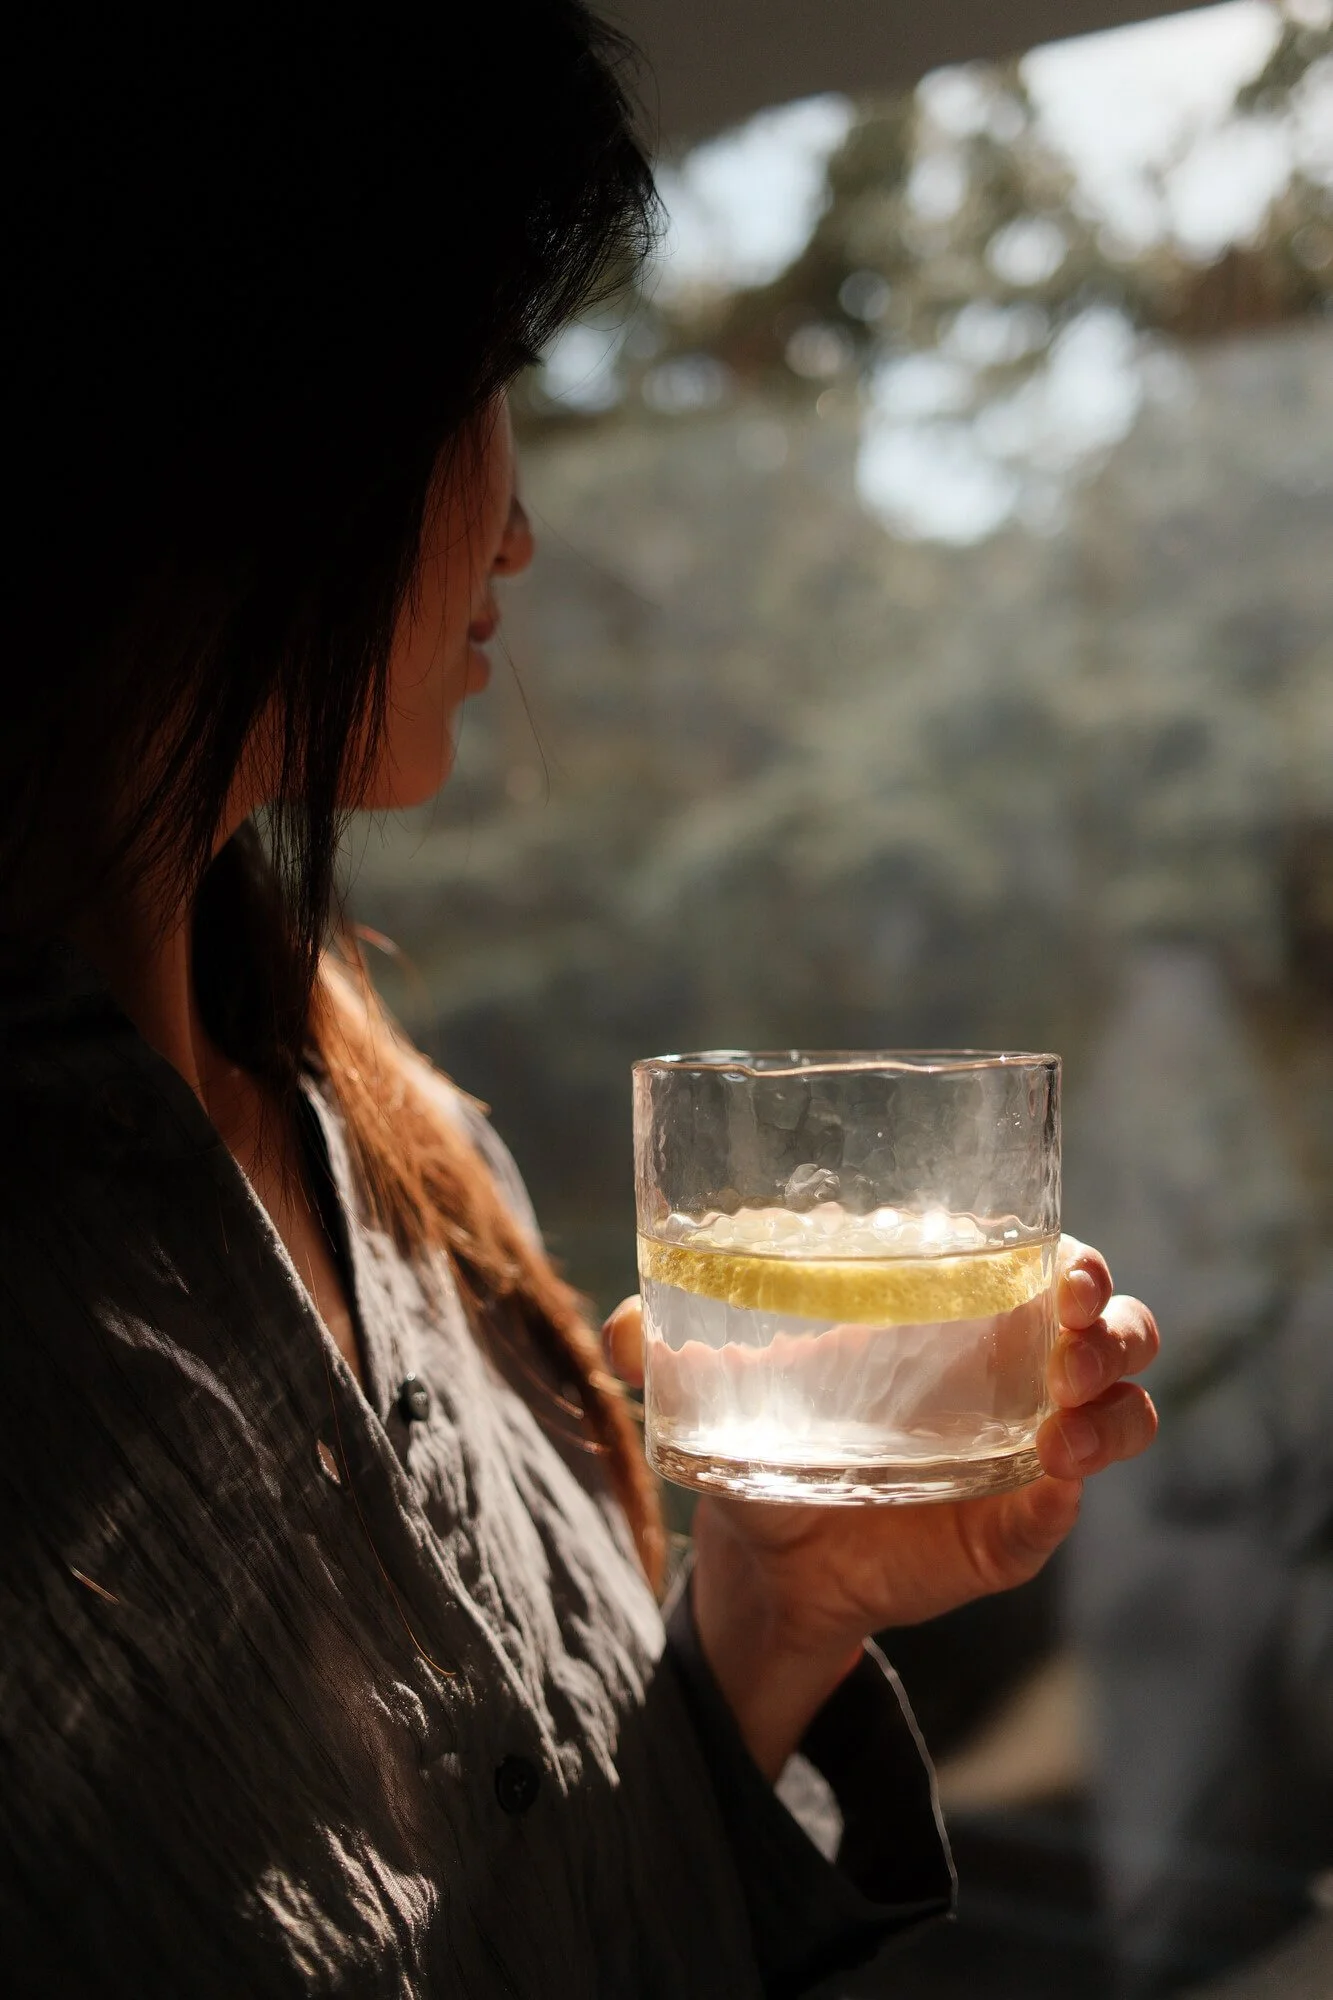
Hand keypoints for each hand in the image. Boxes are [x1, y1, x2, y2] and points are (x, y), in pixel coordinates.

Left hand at [603, 1237, 1157, 1779]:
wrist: (774, 1566)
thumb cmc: (768, 1448)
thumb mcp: (719, 1394)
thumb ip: (663, 1352)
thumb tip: (620, 1328)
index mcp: (958, 1315)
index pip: (1049, 1262)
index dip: (1072, 1253)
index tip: (1060, 1263)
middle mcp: (1010, 1370)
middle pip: (1111, 1325)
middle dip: (1110, 1321)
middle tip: (1067, 1336)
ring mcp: (1027, 1449)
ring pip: (1124, 1406)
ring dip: (1115, 1403)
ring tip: (1064, 1420)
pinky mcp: (1021, 1524)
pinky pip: (1077, 1499)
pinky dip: (1082, 1482)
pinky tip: (1052, 1478)